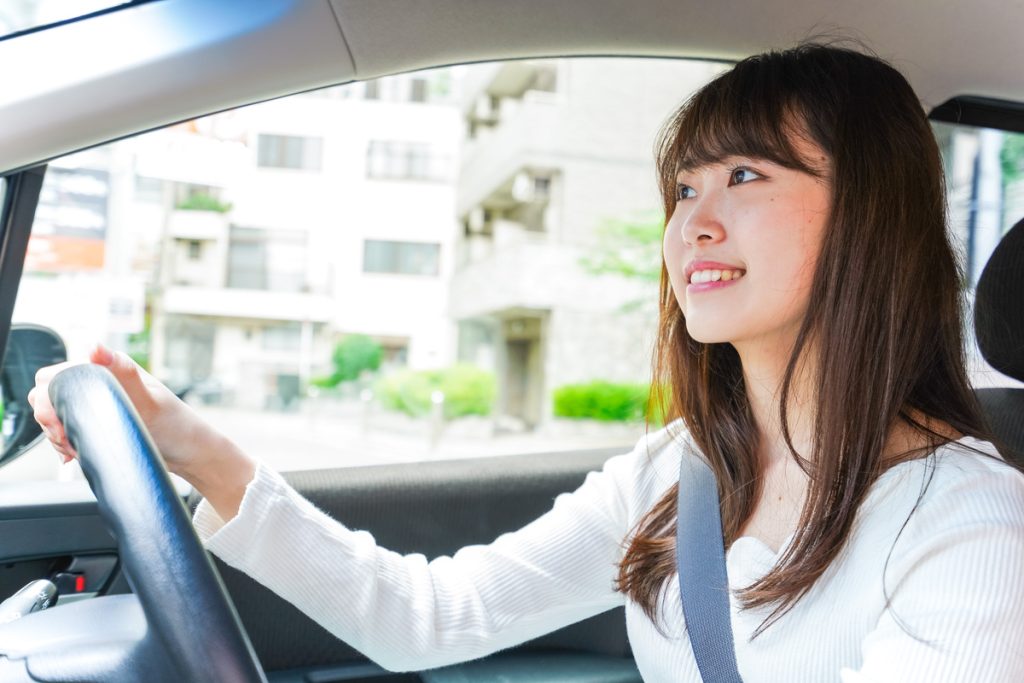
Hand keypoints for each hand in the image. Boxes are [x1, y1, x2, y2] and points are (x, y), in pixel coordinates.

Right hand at [28, 343, 217, 478]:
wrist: (189, 453)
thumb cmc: (175, 425)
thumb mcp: (148, 400)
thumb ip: (122, 373)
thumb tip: (94, 346)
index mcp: (109, 369)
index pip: (55, 376)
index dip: (49, 399)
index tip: (60, 423)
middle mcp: (101, 382)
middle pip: (49, 396)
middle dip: (50, 420)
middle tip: (68, 439)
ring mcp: (98, 403)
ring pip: (55, 415)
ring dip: (58, 435)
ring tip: (77, 449)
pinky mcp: (99, 422)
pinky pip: (67, 430)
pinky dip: (65, 443)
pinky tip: (75, 454)